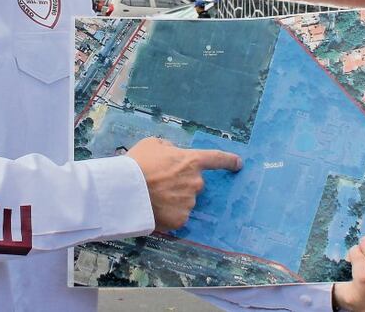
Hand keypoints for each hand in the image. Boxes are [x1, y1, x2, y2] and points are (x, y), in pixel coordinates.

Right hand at [126, 137, 241, 231]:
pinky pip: (177, 216)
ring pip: (185, 200)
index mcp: (191, 161)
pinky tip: (154, 209)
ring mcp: (189, 202)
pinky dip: (168, 214)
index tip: (239, 164)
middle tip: (160, 183)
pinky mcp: (181, 220)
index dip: (229, 161)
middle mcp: (196, 183)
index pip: (216, 159)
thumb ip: (168, 148)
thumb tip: (172, 153)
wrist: (126, 190)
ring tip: (152, 196)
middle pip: (194, 183)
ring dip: (173, 198)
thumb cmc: (138, 163)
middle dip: (181, 183)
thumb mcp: (153, 144)